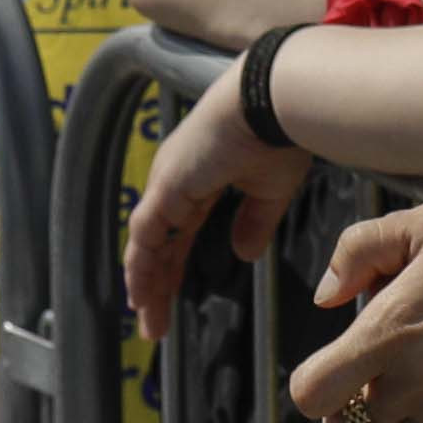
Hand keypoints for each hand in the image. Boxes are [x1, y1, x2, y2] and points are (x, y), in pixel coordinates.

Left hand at [121, 63, 314, 342]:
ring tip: (148, 324)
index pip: (178, 232)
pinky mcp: (167, 188)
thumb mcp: (270, 189)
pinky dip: (141, 268)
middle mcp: (175, 180)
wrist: (274, 99)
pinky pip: (146, 237)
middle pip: (158, 244)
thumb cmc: (280, 133)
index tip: (171, 297)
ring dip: (146, 286)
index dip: (173, 266)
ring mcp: (168, 183)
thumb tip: (243, 254)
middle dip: (156, 284)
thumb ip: (253, 222)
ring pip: (146, 245)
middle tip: (153, 323)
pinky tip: (142, 296)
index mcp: (199, 177)